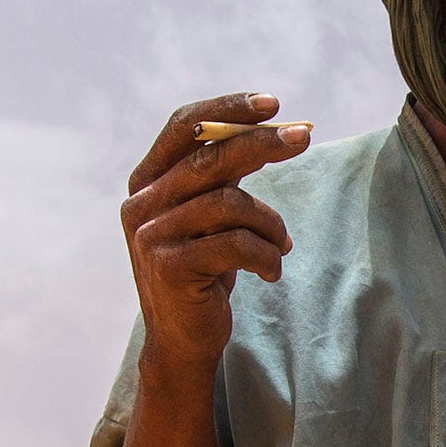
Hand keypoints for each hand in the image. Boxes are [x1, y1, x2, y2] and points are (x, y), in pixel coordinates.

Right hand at [121, 94, 311, 369]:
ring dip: (270, 224)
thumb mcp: (211, 217)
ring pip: (230, 204)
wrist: (183, 341)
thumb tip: (279, 129)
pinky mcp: (170, 267)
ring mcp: (151, 236)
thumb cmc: (205, 273)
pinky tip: (271, 272)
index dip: (226, 109)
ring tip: (281, 244)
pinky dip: (266, 255)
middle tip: (304, 137)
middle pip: (210, 158)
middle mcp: (141, 204)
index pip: (183, 127)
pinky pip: (236, 244)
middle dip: (262, 144)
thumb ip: (226, 176)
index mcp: (146, 182)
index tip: (273, 104)